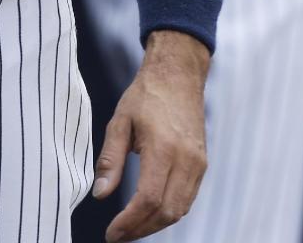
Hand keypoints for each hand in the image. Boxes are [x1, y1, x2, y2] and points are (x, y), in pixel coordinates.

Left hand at [92, 29, 208, 241]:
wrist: (178, 75)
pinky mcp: (202, 165)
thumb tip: (100, 195)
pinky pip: (187, 199)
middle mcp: (186, 160)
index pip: (149, 198)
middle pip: (167, 212)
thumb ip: (110, 159)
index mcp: (163, 147)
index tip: (111, 234)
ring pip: (180, 210)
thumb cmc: (145, 94)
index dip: (130, 222)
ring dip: (154, 225)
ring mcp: (198, 164)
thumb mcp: (119, 120)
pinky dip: (168, 212)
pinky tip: (149, 213)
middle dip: (141, 230)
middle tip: (118, 236)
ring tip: (130, 229)